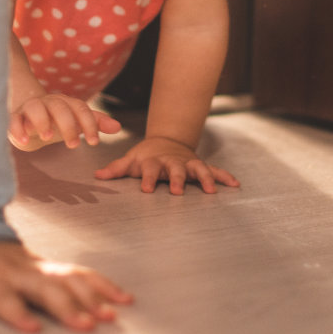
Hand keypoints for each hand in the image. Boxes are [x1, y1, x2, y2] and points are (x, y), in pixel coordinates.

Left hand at [0, 241, 132, 333]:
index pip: (2, 297)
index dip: (15, 312)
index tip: (31, 329)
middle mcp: (17, 271)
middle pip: (45, 289)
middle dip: (68, 307)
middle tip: (89, 325)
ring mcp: (36, 267)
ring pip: (70, 279)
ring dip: (93, 296)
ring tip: (114, 314)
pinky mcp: (48, 268)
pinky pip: (80, 274)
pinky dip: (102, 285)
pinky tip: (122, 299)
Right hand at [9, 92, 120, 150]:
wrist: (27, 118)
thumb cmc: (55, 120)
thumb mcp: (76, 121)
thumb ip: (95, 122)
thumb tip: (118, 127)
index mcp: (66, 103)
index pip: (81, 108)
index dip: (89, 124)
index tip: (94, 142)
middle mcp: (49, 102)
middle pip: (60, 107)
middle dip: (68, 125)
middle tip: (74, 146)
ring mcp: (30, 108)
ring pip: (36, 108)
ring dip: (42, 121)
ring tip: (46, 137)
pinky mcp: (14, 117)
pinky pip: (14, 119)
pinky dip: (17, 128)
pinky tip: (23, 140)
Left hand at [93, 136, 239, 194]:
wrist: (166, 142)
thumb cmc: (146, 156)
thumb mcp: (131, 160)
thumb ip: (116, 169)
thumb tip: (97, 176)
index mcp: (154, 162)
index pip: (150, 169)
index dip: (148, 179)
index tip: (147, 190)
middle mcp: (173, 162)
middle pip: (176, 169)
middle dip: (178, 179)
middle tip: (177, 191)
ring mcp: (188, 163)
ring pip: (199, 169)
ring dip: (205, 178)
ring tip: (211, 190)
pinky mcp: (200, 166)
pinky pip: (214, 171)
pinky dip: (224, 176)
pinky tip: (235, 184)